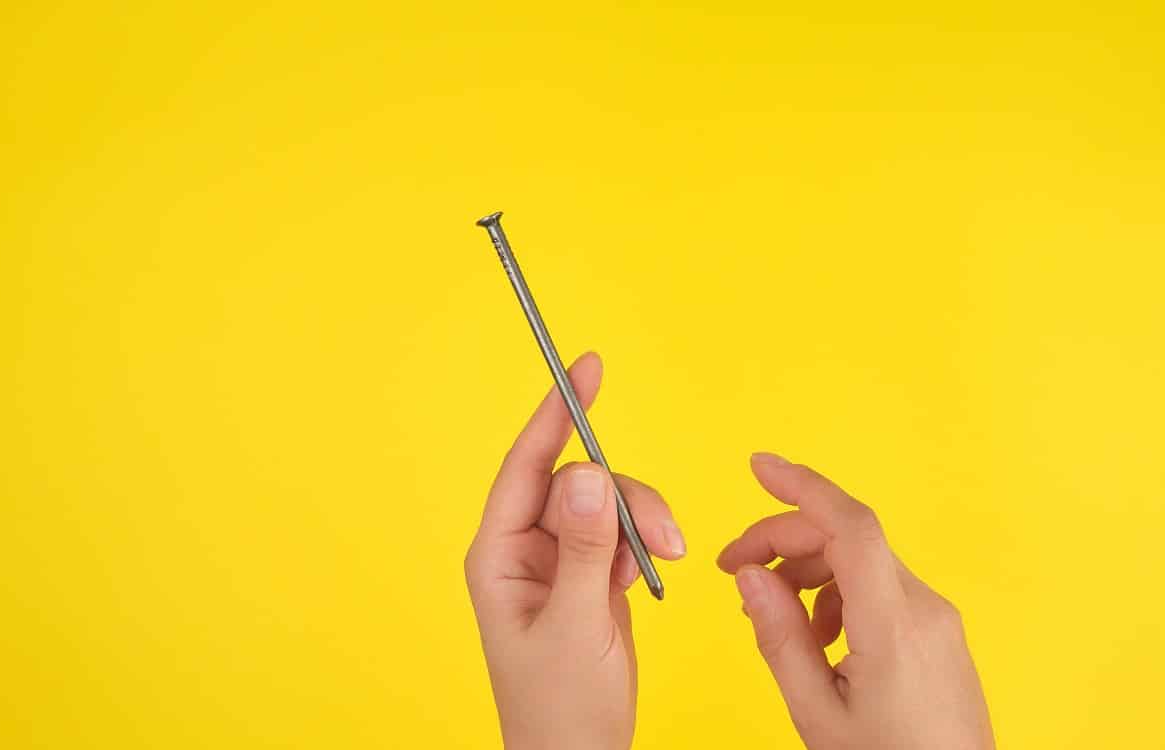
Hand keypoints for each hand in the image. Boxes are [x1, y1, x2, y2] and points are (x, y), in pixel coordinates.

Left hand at [465, 353, 686, 749]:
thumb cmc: (560, 707)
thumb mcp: (577, 624)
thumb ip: (587, 548)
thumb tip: (589, 473)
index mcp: (500, 557)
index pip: (526, 466)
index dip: (555, 414)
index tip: (586, 366)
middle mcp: (526, 551)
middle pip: (580, 483)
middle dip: (627, 501)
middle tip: (664, 537)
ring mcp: (560, 563)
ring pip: (608, 505)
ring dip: (643, 524)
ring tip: (664, 563)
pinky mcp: (590, 577)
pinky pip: (622, 533)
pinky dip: (644, 546)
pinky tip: (646, 580)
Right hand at [717, 453, 993, 749]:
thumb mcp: (816, 713)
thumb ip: (780, 638)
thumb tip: (750, 576)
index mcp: (894, 625)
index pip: (850, 526)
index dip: (802, 485)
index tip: (759, 465)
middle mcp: (924, 608)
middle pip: (846, 539)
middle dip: (783, 541)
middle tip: (732, 569)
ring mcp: (937, 618)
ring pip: (861, 562)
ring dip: (808, 572)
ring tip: (775, 618)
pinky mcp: (938, 631)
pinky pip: (880, 588)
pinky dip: (837, 595)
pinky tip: (818, 637)